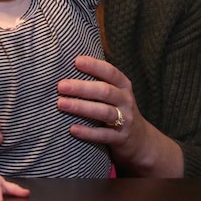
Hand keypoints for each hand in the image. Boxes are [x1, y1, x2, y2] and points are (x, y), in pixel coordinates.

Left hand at [55, 56, 182, 176]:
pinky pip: (103, 135)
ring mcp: (125, 119)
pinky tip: (72, 129)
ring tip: (61, 104)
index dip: (94, 66)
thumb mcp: (115, 93)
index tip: (76, 61)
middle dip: (82, 87)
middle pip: (105, 91)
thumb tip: (69, 65)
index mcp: (123, 85)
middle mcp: (126, 100)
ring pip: (103, 112)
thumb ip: (98, 81)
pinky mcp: (120, 138)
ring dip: (81, 107)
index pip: (110, 72)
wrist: (139, 139)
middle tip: (61, 86)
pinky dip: (88, 132)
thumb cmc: (117, 109)